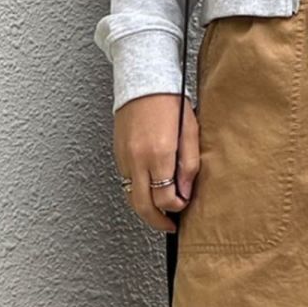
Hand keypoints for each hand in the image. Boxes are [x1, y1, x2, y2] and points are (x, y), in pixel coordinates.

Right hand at [113, 93, 200, 232]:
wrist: (143, 81)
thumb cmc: (169, 102)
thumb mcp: (190, 133)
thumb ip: (189, 165)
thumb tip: (185, 193)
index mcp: (158, 155)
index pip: (165, 199)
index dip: (176, 208)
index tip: (183, 205)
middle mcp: (137, 160)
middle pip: (143, 206)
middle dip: (157, 222)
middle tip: (169, 226)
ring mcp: (124, 158)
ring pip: (131, 196)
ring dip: (145, 208)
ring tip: (160, 211)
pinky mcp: (117, 154)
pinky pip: (126, 181)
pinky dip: (137, 190)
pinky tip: (149, 188)